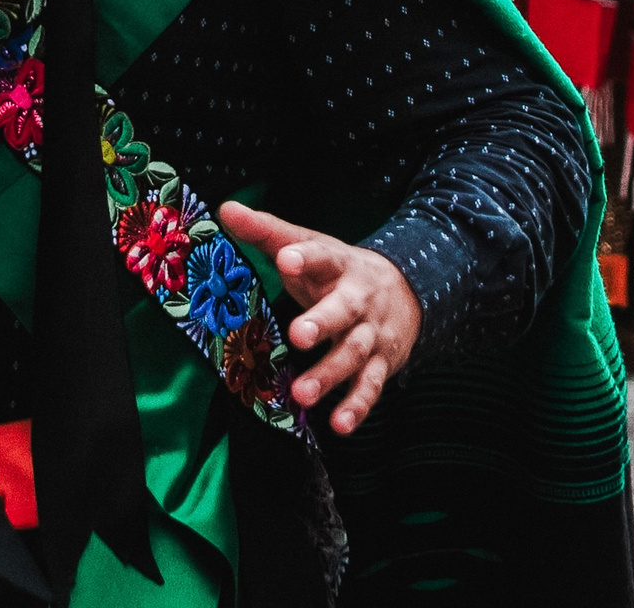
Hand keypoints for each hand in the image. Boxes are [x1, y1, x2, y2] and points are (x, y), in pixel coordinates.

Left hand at [218, 201, 419, 435]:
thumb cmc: (339, 270)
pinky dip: (357, 407)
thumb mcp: (309, 246)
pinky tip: (339, 424)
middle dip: (322, 322)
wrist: (408, 289)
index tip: (286, 259)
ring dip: (330, 374)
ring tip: (302, 394)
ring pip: (353, 353)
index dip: (305, 257)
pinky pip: (370, 387)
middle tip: (299, 335)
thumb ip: (267, 232)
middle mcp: (358, 299)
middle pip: (344, 310)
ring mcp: (372, 333)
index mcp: (339, 265)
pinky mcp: (381, 364)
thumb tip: (225, 210)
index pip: (322, 256)